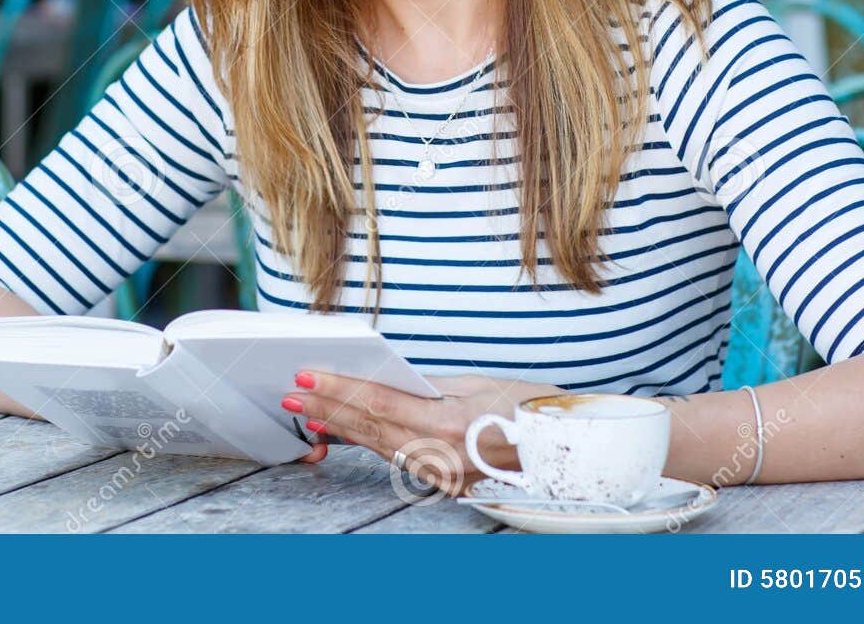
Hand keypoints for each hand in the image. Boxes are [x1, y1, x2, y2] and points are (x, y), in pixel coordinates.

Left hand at [280, 371, 564, 494]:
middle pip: (372, 429)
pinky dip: (371, 444)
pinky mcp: (448, 486)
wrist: (570, 451)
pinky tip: (347, 434)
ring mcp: (444, 476)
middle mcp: (442, 456)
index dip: (339, 390)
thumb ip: (428, 386)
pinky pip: (401, 460)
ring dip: (342, 429)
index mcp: (449, 424)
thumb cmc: (530, 408)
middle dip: (328, 410)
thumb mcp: (478, 383)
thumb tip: (387, 381)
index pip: (380, 403)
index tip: (306, 378)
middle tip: (293, 395)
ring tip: (309, 413)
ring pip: (381, 447)